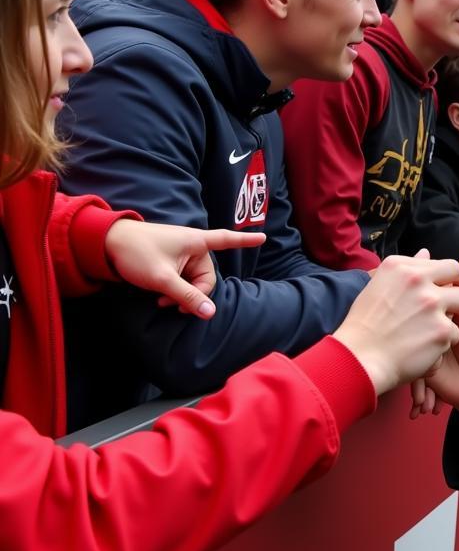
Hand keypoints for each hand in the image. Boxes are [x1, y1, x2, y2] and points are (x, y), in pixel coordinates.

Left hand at [104, 218, 265, 318]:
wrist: (104, 244)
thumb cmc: (136, 254)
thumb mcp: (163, 279)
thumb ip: (187, 296)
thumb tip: (210, 313)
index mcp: (196, 242)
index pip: (227, 240)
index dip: (245, 240)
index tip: (262, 237)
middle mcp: (191, 245)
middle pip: (206, 276)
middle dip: (193, 293)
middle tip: (171, 305)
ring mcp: (180, 253)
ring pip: (193, 280)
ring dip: (181, 294)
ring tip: (161, 300)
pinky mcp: (169, 260)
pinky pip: (182, 278)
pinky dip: (174, 289)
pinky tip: (160, 296)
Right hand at [333, 251, 458, 394]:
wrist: (359, 360)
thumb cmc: (363, 327)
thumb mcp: (378, 287)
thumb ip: (407, 271)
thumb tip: (426, 253)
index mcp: (400, 267)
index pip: (443, 263)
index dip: (454, 274)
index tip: (457, 282)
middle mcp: (417, 280)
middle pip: (458, 276)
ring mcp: (431, 304)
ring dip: (453, 316)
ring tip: (433, 330)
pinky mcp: (441, 329)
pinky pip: (455, 332)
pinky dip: (443, 343)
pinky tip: (425, 349)